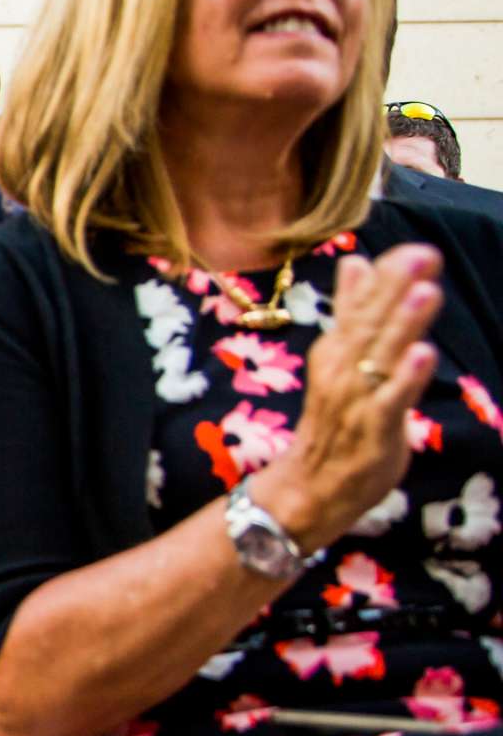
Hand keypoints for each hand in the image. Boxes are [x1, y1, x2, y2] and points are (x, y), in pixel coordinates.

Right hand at [249, 244, 443, 552]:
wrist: (309, 487)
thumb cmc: (336, 423)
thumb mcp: (342, 359)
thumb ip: (354, 311)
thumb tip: (357, 261)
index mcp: (337, 349)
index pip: (361, 306)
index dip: (387, 277)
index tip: (412, 248)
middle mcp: (342, 368)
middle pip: (371, 323)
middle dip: (396, 289)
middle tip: (421, 255)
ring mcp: (356, 398)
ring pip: (381, 357)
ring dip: (402, 325)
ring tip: (425, 291)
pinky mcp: (373, 429)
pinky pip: (390, 400)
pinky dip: (406, 377)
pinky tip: (423, 354)